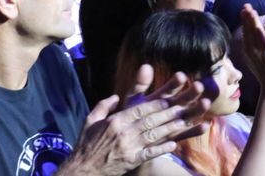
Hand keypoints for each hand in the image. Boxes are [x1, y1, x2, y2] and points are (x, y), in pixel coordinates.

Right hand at [70, 66, 208, 175]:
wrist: (81, 170)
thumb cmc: (86, 145)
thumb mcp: (90, 121)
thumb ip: (103, 106)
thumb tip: (115, 96)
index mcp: (115, 121)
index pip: (139, 110)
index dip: (156, 104)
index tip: (168, 99)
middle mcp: (123, 133)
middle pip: (150, 120)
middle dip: (168, 113)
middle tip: (182, 107)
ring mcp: (128, 147)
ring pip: (153, 135)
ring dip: (170, 128)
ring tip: (183, 122)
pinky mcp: (131, 161)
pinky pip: (150, 153)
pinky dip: (162, 149)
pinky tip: (173, 145)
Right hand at [241, 4, 264, 90]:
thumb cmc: (264, 71)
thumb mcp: (253, 56)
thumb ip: (251, 44)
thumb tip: (249, 30)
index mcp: (249, 50)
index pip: (246, 32)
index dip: (245, 20)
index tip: (243, 8)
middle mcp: (255, 51)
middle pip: (250, 32)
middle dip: (248, 18)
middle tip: (246, 6)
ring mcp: (264, 53)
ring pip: (258, 36)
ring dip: (255, 24)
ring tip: (253, 12)